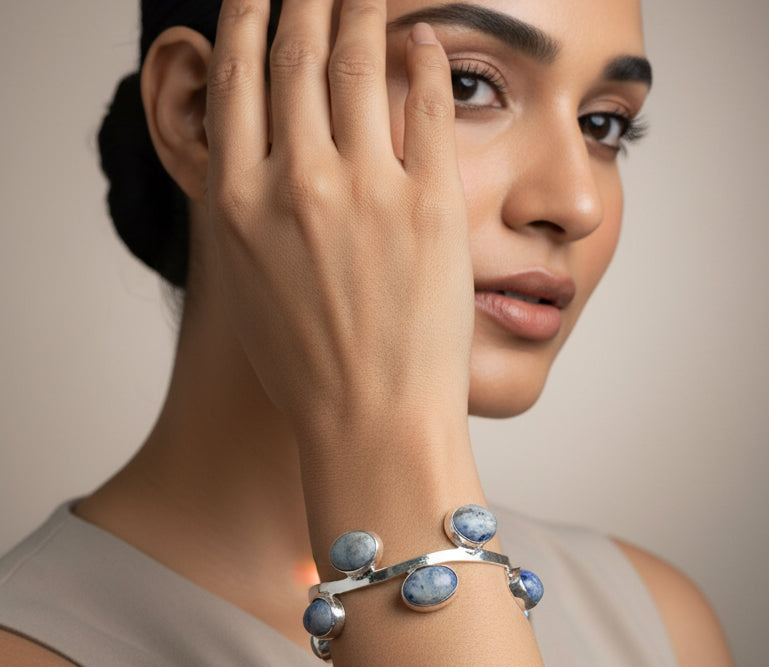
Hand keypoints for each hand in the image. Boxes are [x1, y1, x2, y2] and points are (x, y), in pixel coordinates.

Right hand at [204, 0, 473, 442]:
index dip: (246, 19)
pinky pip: (430, 106)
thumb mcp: (249, 287)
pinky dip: (428, 61)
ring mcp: (365, 191)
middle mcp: (294, 184)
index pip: (236, 79)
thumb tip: (258, 160)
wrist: (371, 422)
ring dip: (360, 8)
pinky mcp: (430, 206)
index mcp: (237, 203)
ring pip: (358, 62)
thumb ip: (247, 214)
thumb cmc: (309, 371)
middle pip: (295, 55)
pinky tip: (427, 39)